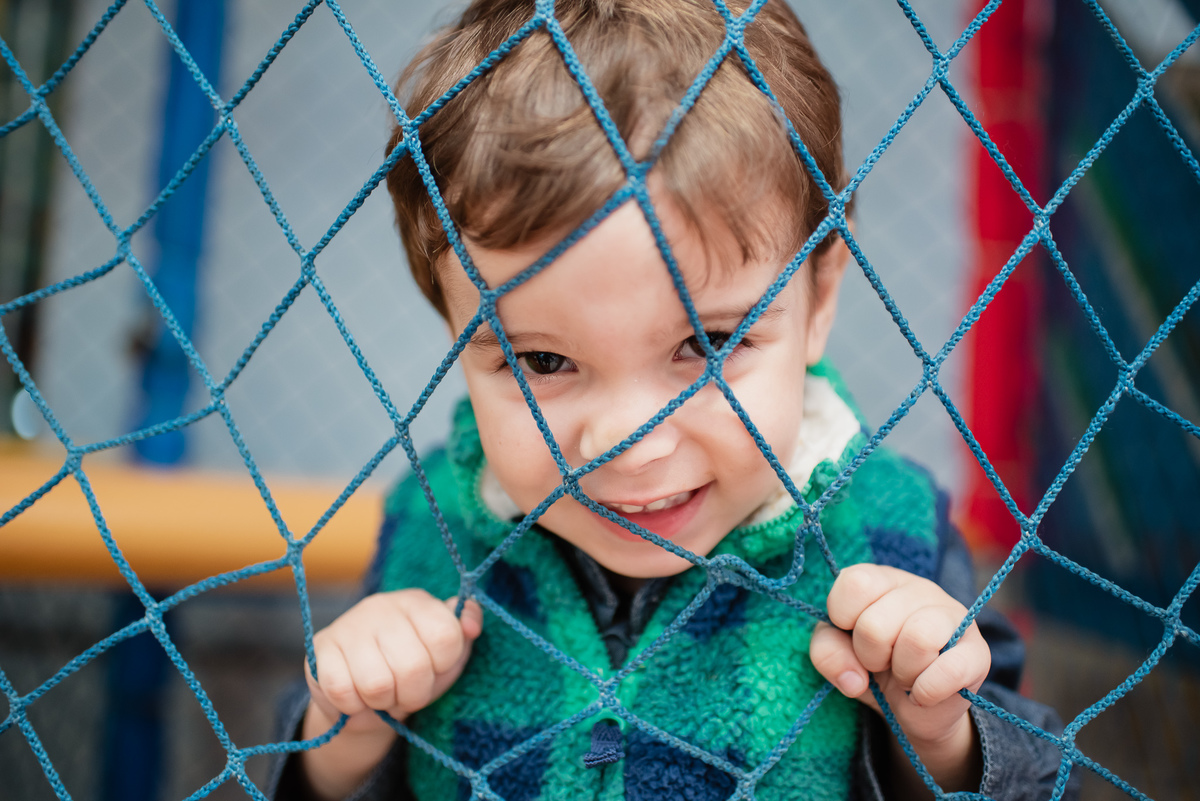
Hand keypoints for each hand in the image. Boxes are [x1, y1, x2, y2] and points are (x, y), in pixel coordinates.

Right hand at [300, 590, 482, 799]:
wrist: (361, 691)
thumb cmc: (412, 668)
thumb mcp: (446, 652)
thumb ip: (464, 632)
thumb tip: (471, 626)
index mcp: (417, 603)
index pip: (446, 636)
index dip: (443, 666)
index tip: (434, 669)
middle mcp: (382, 606)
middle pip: (413, 667)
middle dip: (414, 693)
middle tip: (406, 691)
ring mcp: (348, 626)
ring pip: (377, 685)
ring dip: (383, 702)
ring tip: (382, 693)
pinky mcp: (320, 649)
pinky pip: (343, 693)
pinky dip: (355, 707)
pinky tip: (357, 695)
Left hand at [810, 564, 988, 792]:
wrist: (914, 707)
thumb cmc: (873, 666)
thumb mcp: (838, 655)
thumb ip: (827, 652)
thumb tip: (854, 678)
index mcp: (883, 579)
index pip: (854, 582)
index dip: (843, 617)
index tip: (851, 633)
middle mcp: (919, 588)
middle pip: (876, 623)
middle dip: (870, 656)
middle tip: (882, 661)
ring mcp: (953, 616)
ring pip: (917, 639)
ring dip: (901, 672)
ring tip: (904, 674)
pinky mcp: (978, 652)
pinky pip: (949, 670)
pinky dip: (926, 692)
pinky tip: (922, 693)